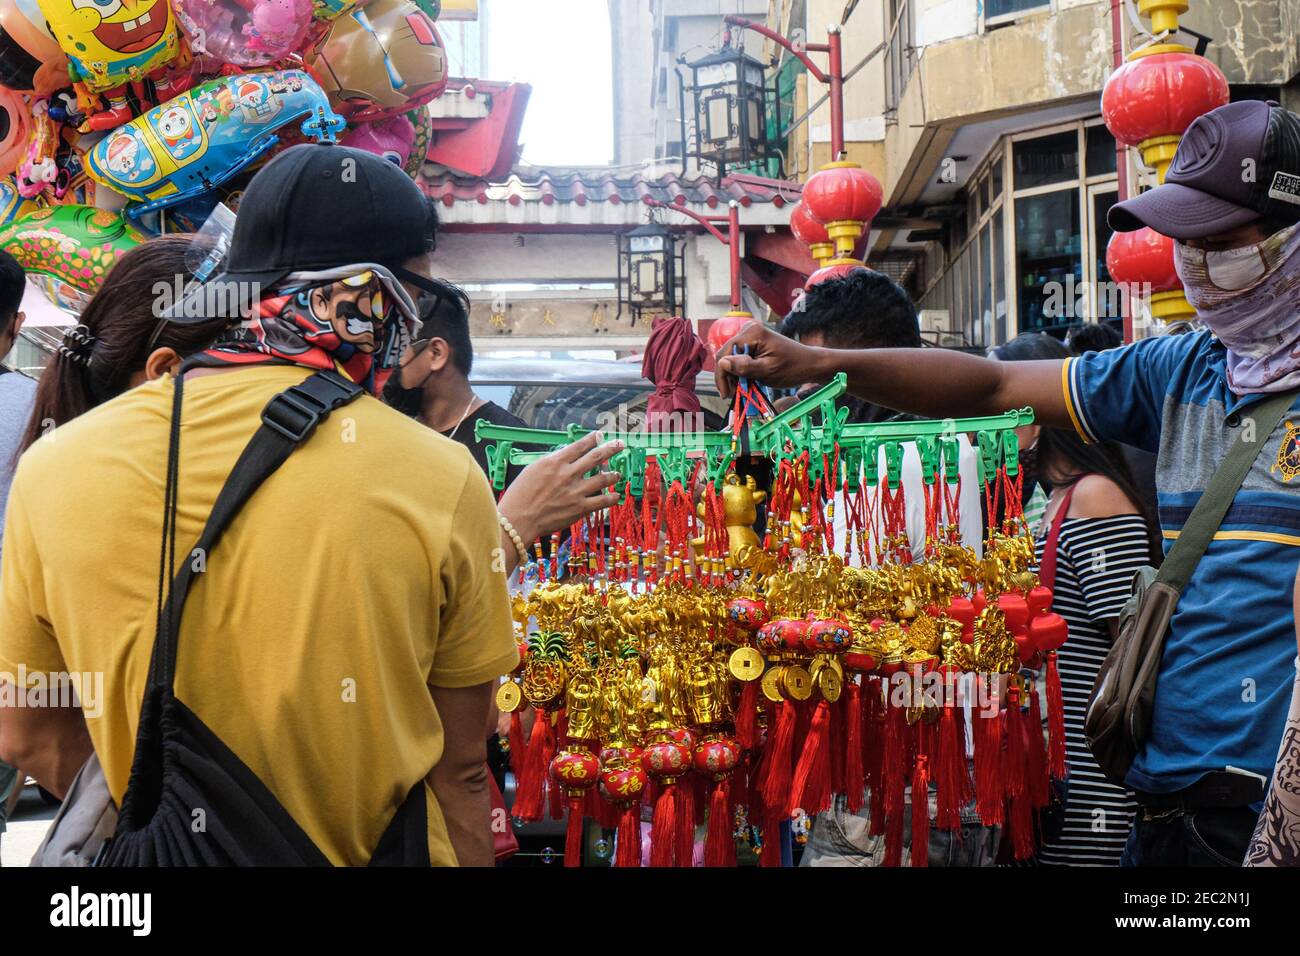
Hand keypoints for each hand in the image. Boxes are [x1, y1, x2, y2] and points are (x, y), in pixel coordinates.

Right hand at [498, 431, 623, 543]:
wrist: (518, 519)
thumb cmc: (520, 495)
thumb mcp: (532, 469)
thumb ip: (552, 462)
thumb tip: (565, 456)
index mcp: (555, 462)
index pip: (579, 445)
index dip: (592, 439)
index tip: (600, 435)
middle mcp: (568, 474)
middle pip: (596, 457)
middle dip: (611, 448)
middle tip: (620, 444)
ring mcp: (576, 491)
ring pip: (603, 478)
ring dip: (613, 474)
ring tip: (617, 474)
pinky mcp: (580, 508)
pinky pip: (602, 501)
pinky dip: (611, 498)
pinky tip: (615, 495)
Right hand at [713, 322, 828, 397]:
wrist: (809, 364)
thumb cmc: (793, 368)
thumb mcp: (767, 371)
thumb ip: (745, 367)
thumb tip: (722, 363)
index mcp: (752, 333)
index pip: (725, 353)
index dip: (722, 375)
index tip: (726, 394)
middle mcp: (749, 330)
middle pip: (726, 355)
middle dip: (728, 377)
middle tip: (733, 395)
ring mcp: (751, 336)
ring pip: (731, 358)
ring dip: (733, 376)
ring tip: (740, 391)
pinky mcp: (753, 343)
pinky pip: (739, 358)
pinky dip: (740, 372)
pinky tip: (745, 383)